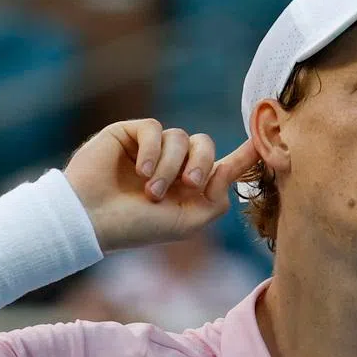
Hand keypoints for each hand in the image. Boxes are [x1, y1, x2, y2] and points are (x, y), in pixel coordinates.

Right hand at [64, 119, 259, 252]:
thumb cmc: (137, 227)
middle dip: (203, 163)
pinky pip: (154, 129)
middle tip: (190, 184)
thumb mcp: (187, 223)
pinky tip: (140, 172)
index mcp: (186, 189)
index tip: (264, 142)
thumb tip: (230, 174)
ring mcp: (149, 148)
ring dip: (170, 166)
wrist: (92, 219)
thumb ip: (215, 201)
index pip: (220, 166)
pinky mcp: (129, 133)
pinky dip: (153, 151)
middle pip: (204, 145)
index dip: (243, 155)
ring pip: (180, 138)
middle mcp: (171, 166)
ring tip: (150, 191)